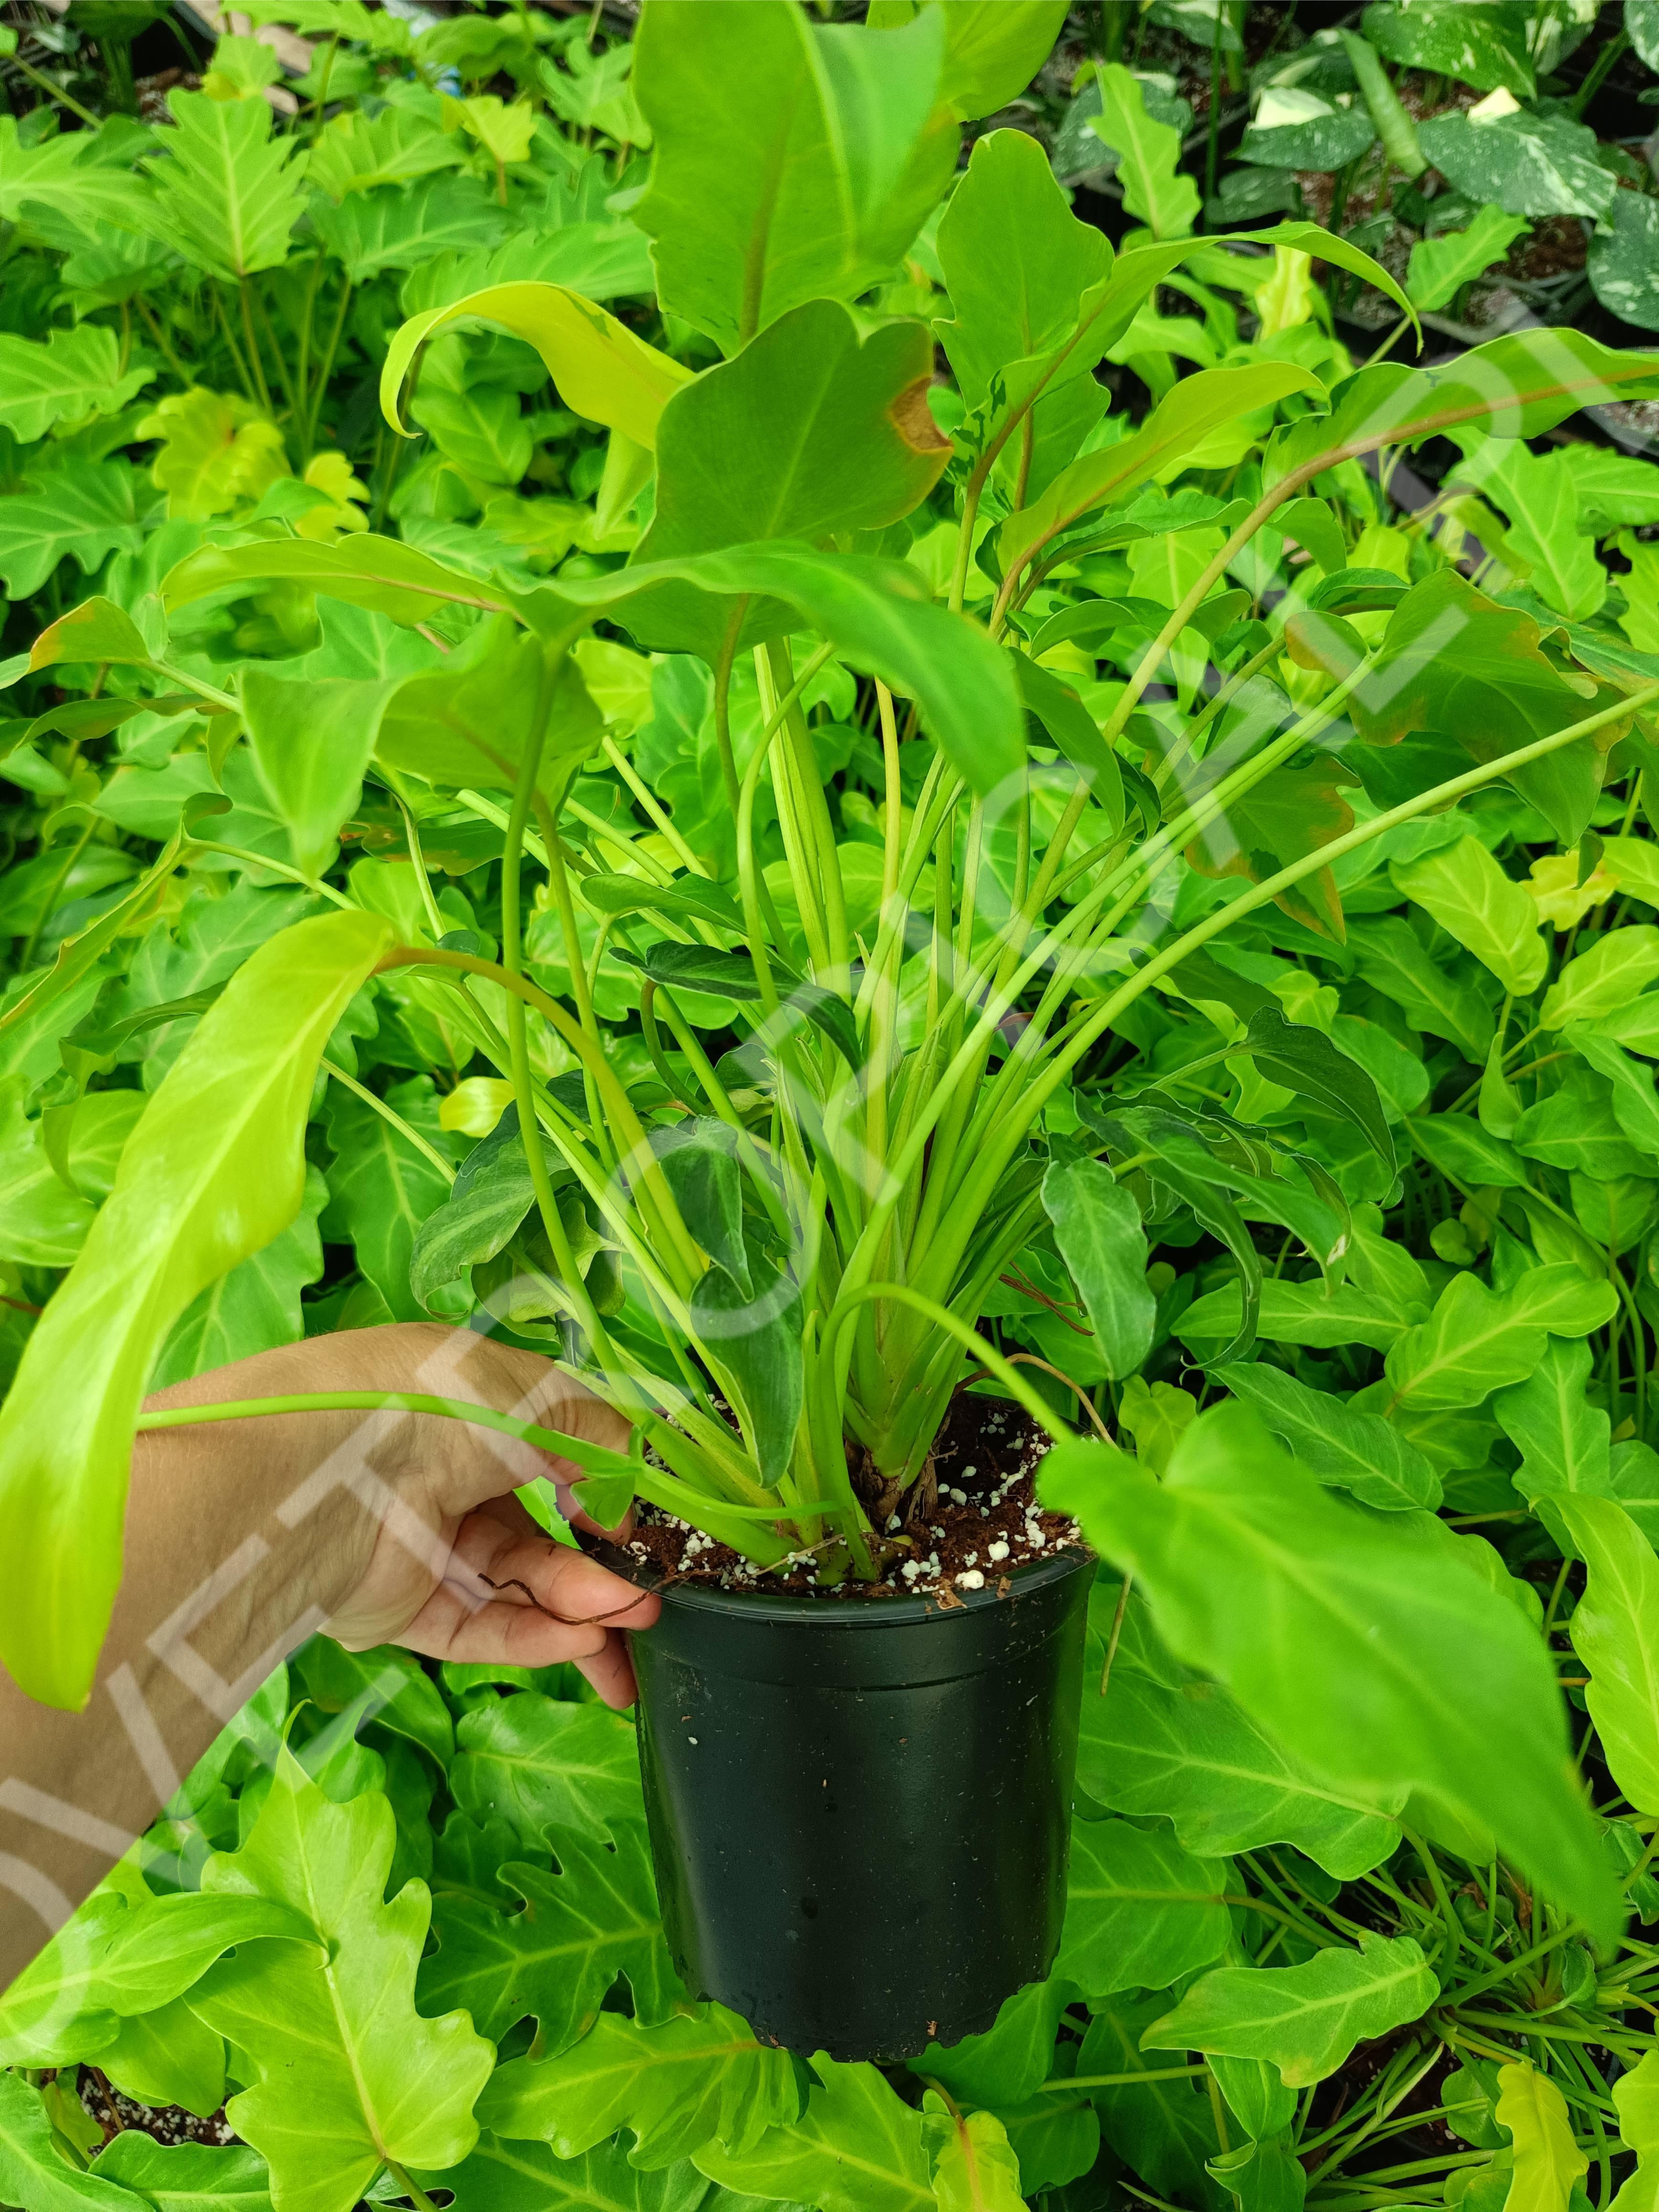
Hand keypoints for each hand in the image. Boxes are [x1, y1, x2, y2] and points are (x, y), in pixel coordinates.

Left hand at [141, 1322, 659, 1709]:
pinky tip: (583, 1641)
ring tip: (630, 1622)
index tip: (644, 1535)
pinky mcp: (399, 1607)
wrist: (334, 1464)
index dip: (603, 1503)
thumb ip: (603, 1444)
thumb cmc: (443, 1404)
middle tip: (651, 1611)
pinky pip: (475, 1627)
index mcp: (475, 1416)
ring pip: (515, 1590)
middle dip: (602, 1578)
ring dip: (579, 1607)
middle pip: (540, 1544)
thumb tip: (623, 1506)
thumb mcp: (543, 1398)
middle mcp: (449, 1479)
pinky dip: (532, 1637)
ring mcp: (424, 1547)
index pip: (551, 1466)